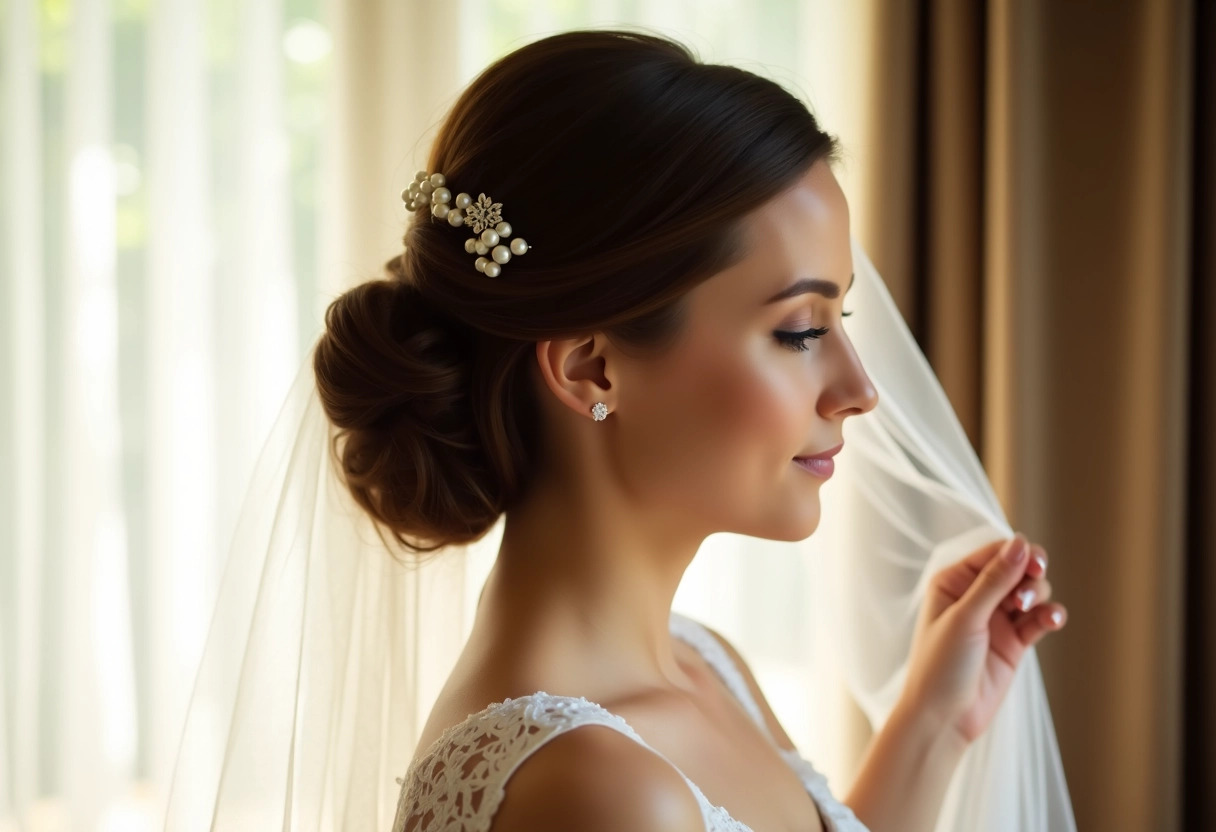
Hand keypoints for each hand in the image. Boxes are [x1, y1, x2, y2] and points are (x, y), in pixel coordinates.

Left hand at [898, 534, 1067, 745]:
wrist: (944, 718)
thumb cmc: (940, 666)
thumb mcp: (965, 617)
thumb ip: (994, 581)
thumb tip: (1019, 543)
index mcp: (953, 582)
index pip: (993, 553)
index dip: (1016, 552)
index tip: (1035, 563)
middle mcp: (976, 596)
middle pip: (1016, 568)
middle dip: (1030, 572)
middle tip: (1034, 580)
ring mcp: (996, 619)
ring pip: (1031, 592)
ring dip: (1038, 594)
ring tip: (1028, 609)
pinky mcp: (1014, 642)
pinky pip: (1038, 619)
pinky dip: (1049, 616)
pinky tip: (1052, 619)